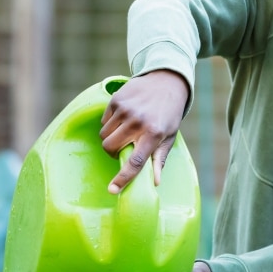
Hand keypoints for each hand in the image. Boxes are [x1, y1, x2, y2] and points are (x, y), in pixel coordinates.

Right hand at [99, 70, 188, 191]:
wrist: (166, 81)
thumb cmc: (169, 113)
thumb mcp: (169, 136)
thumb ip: (159, 159)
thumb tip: (155, 182)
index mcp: (154, 134)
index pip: (135, 162)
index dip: (123, 178)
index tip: (112, 190)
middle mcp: (138, 122)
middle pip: (110, 147)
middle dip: (113, 152)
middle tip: (124, 148)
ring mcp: (125, 110)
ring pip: (104, 135)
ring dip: (111, 138)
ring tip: (126, 130)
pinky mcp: (116, 100)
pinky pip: (103, 121)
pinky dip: (110, 124)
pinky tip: (124, 118)